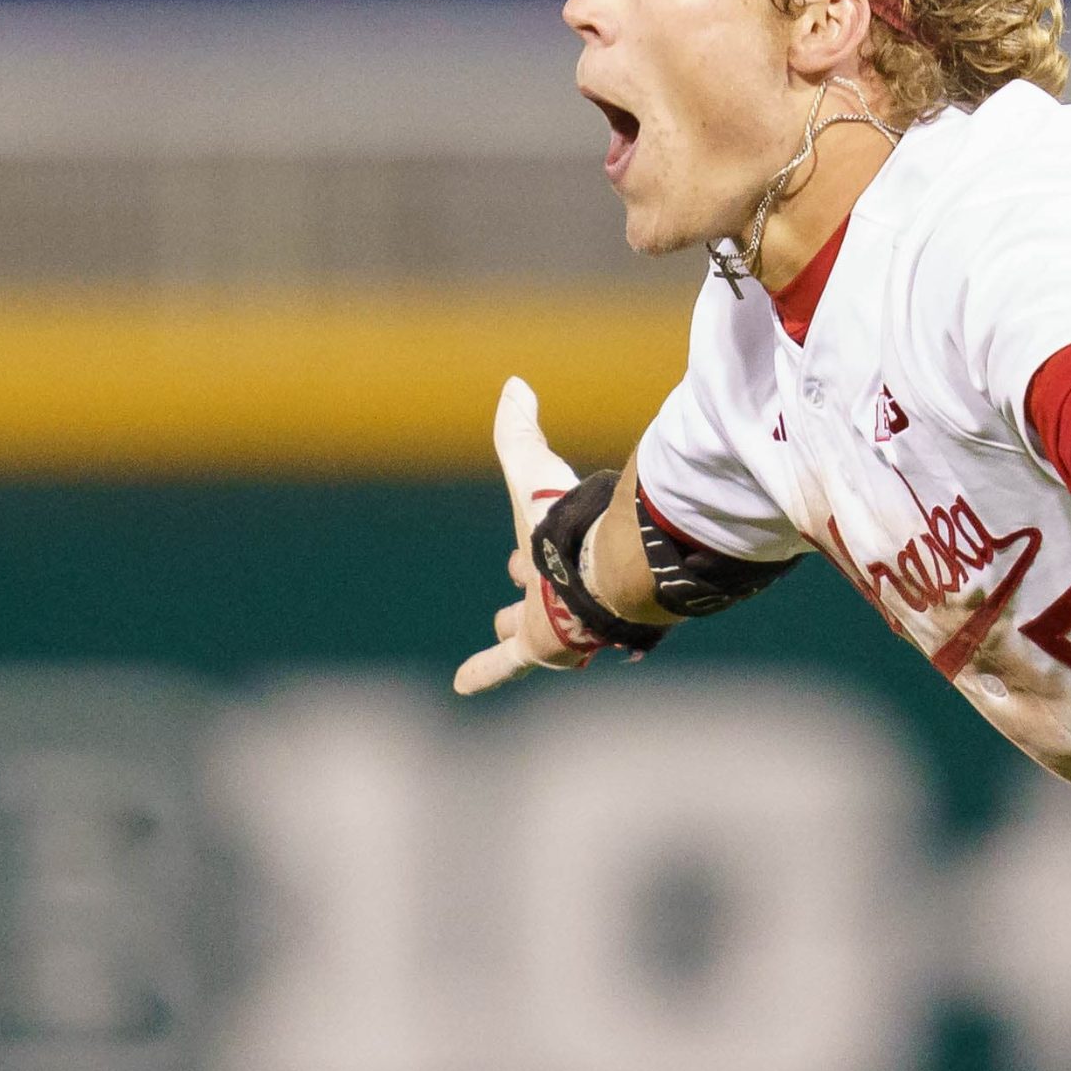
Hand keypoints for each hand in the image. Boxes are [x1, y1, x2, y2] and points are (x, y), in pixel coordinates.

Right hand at [454, 378, 602, 694]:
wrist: (608, 567)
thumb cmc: (571, 521)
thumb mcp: (534, 472)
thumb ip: (521, 432)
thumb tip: (514, 384)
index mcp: (554, 548)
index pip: (537, 548)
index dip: (527, 549)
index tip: (520, 553)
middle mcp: (556, 585)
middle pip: (538, 586)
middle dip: (528, 586)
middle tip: (520, 582)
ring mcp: (549, 618)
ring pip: (528, 623)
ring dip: (515, 626)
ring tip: (506, 634)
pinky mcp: (541, 645)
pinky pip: (504, 664)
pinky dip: (483, 671)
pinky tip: (461, 685)